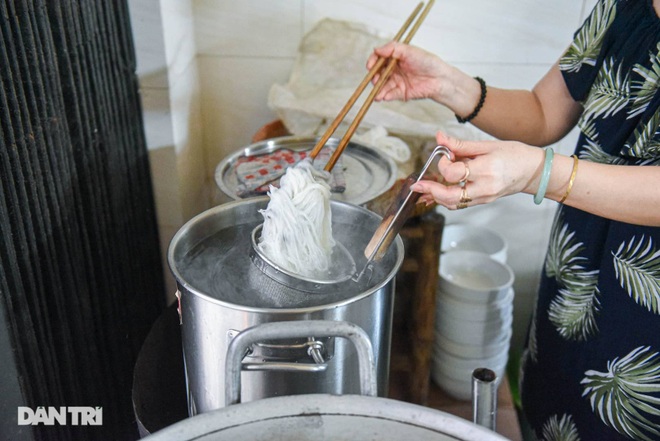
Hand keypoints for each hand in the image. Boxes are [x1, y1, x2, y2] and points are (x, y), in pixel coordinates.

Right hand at [366, 42, 448, 101]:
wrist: (440, 78)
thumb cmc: (428, 62)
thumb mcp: (410, 51)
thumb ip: (392, 48)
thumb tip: (376, 49)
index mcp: (395, 58)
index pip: (379, 59)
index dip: (372, 62)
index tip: (369, 66)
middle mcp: (394, 70)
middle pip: (378, 73)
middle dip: (374, 77)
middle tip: (374, 80)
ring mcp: (397, 81)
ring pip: (383, 86)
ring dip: (378, 90)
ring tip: (378, 94)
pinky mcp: (401, 93)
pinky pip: (390, 94)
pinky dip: (386, 96)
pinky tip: (384, 97)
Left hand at [411, 132, 543, 208]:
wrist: (533, 171)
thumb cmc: (514, 154)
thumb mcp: (486, 145)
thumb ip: (459, 145)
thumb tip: (439, 138)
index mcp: (486, 170)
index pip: (455, 173)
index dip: (443, 165)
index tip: (443, 156)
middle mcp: (485, 187)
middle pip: (451, 197)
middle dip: (431, 191)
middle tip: (417, 185)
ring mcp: (484, 197)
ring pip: (453, 203)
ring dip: (436, 197)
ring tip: (424, 188)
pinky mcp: (483, 201)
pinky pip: (460, 204)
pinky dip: (446, 199)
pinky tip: (435, 193)